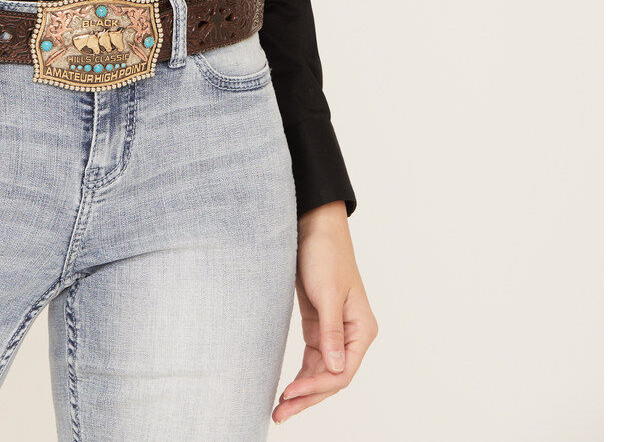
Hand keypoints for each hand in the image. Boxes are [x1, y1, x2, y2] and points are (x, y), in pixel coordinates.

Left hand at [273, 200, 376, 424]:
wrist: (313, 227)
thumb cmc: (325, 253)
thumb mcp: (328, 292)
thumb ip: (331, 331)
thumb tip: (334, 370)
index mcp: (362, 329)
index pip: (342, 371)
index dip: (318, 386)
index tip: (292, 393)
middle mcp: (352, 335)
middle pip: (332, 377)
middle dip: (308, 397)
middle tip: (281, 414)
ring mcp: (335, 332)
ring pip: (321, 372)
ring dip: (302, 390)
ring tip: (279, 410)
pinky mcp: (318, 326)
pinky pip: (312, 359)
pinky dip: (301, 374)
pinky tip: (288, 390)